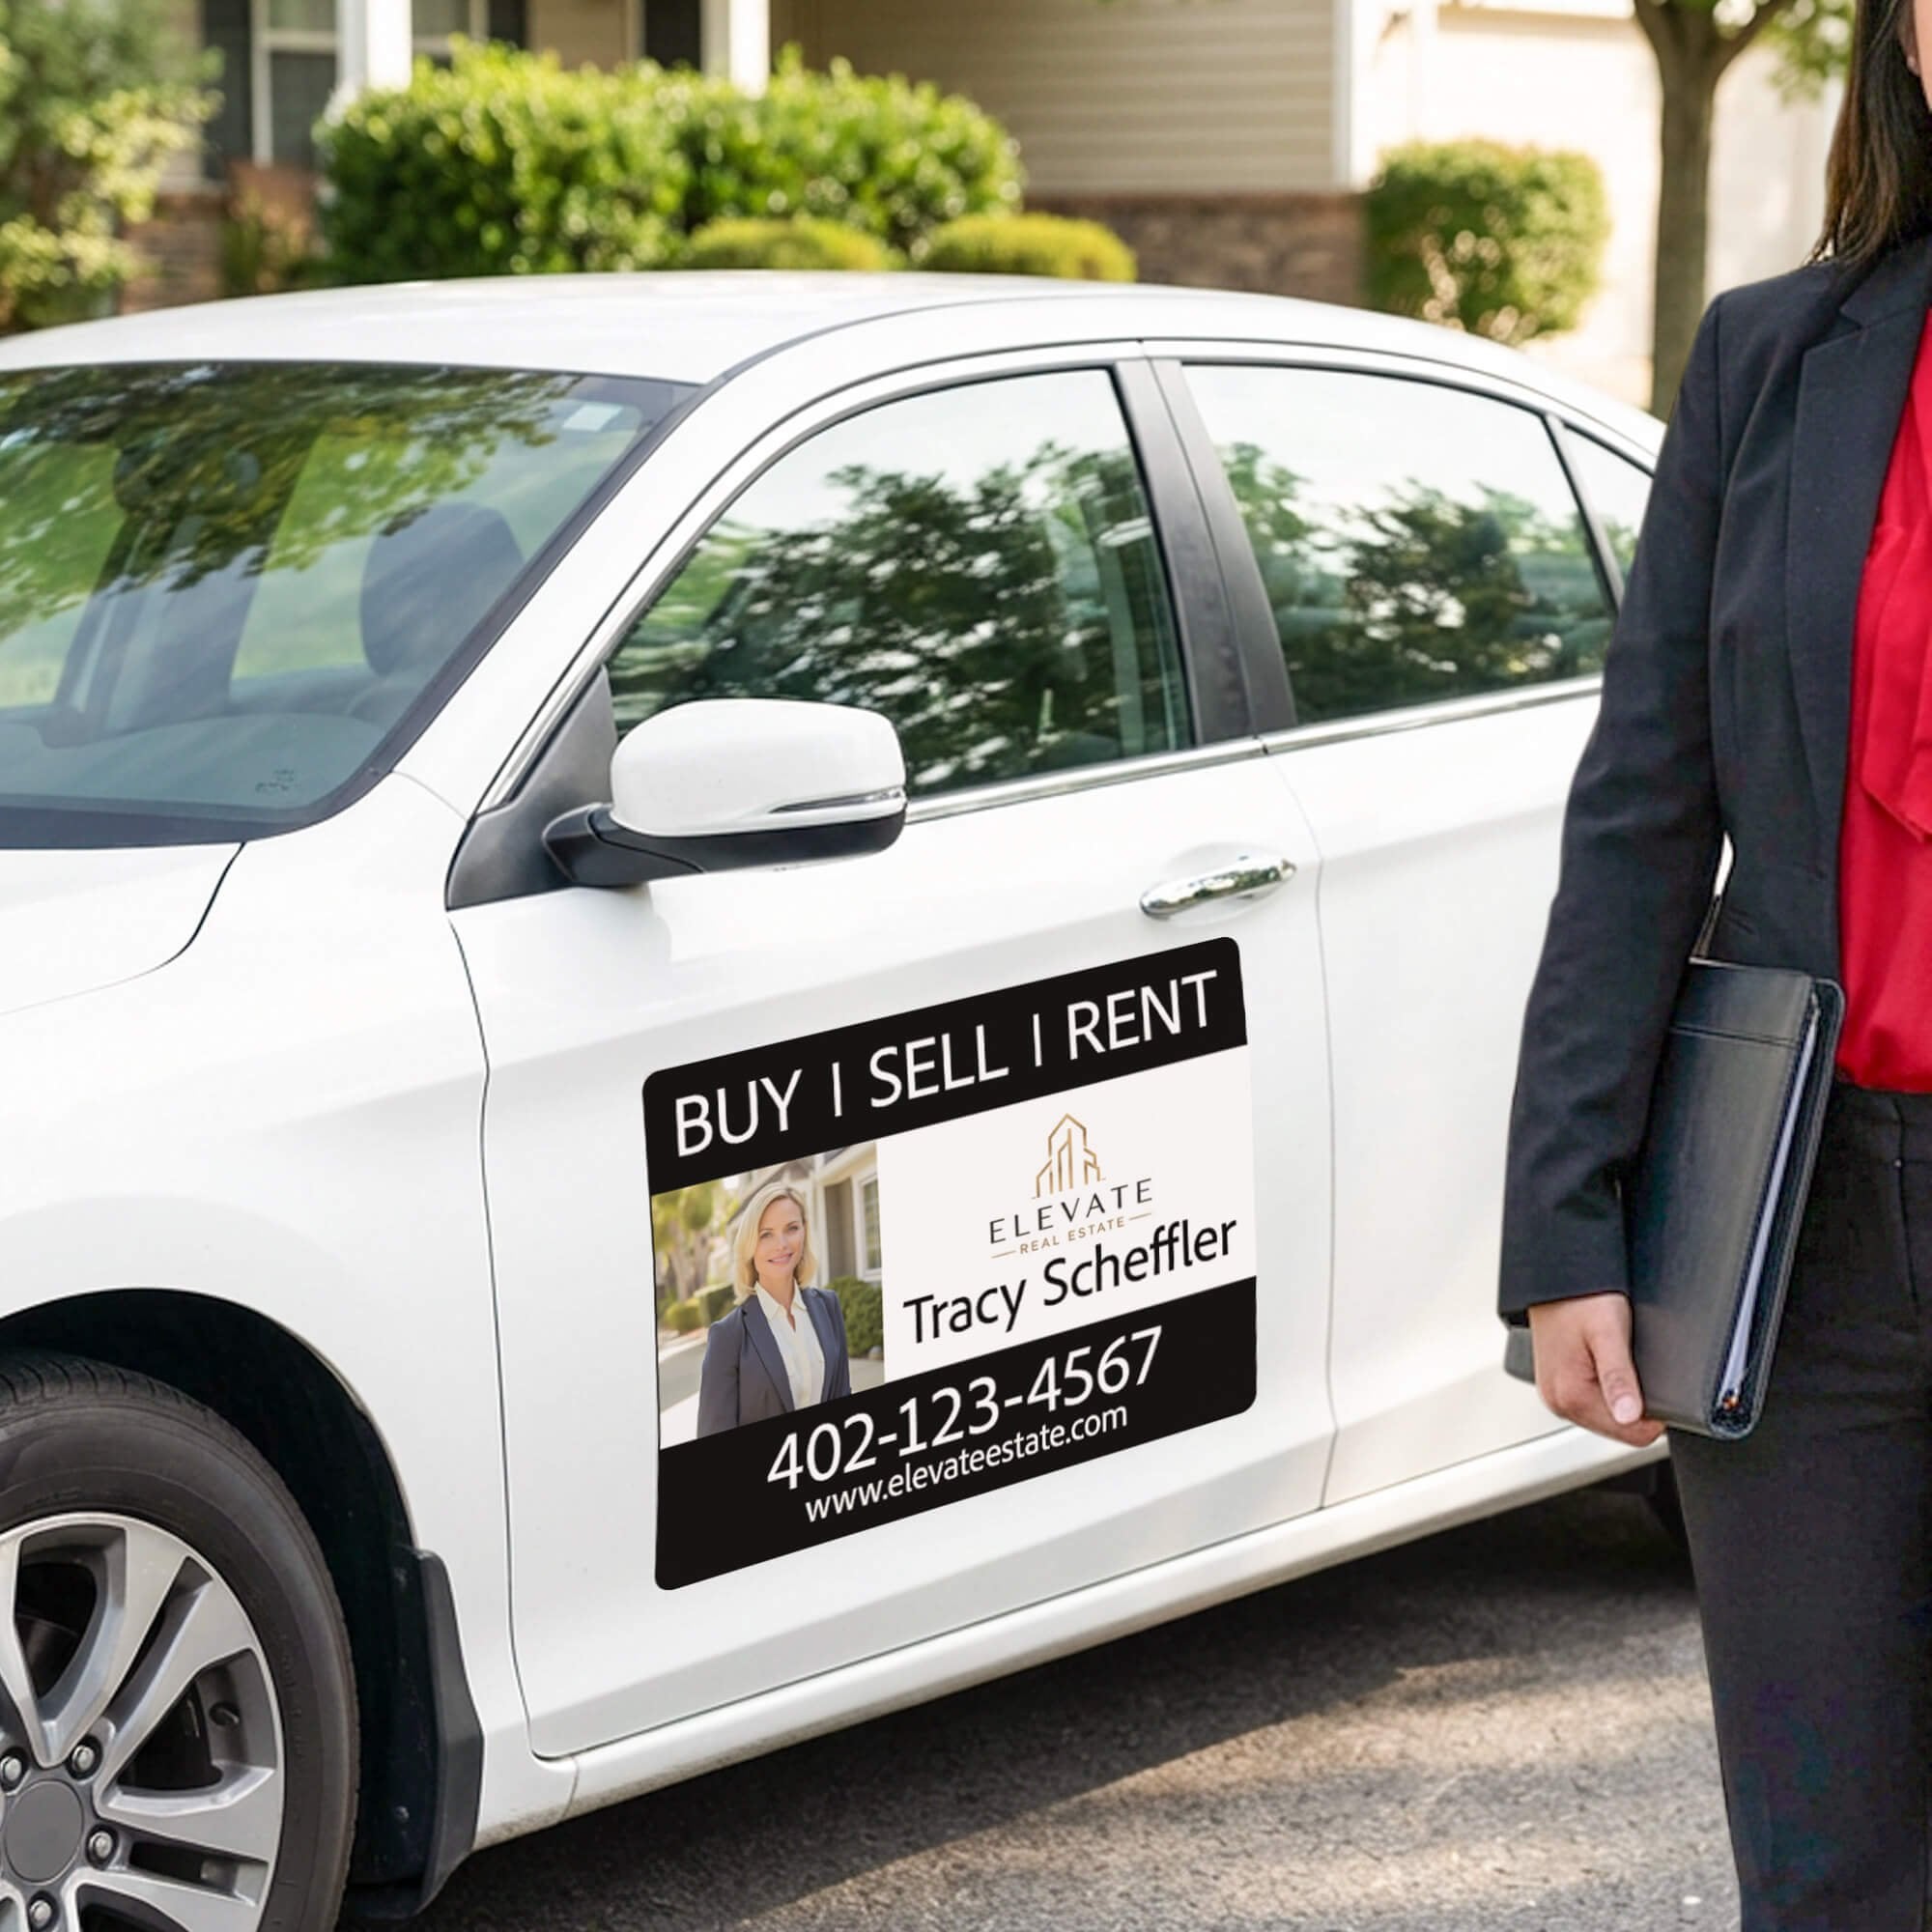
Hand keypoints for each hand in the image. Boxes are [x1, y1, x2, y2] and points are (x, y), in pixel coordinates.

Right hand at [1527, 1291, 1665, 1446]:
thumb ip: (1619, 1378)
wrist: (1554, 1279)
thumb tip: (1630, 1416)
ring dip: (1622, 1397)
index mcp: (1569, 1396)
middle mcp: (1558, 1402)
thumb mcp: (1608, 1334)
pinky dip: (1607, 1390)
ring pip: (1608, 1417)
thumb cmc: (1580, 1299)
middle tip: (1635, 1365)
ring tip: (1619, 1361)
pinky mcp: (1557, 1386)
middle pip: (1620, 1428)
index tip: (1653, 1382)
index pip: (1632, 1434)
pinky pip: (1593, 1403)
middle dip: (1636, 1405)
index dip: (1654, 1413)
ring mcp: (1555, 1395)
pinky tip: (1607, 1364)